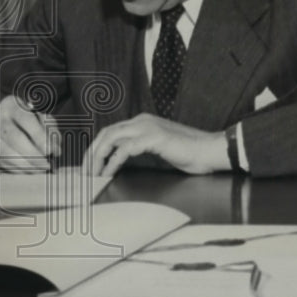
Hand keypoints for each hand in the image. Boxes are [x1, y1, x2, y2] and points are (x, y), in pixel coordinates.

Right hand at [0, 95, 59, 171]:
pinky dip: (18, 170)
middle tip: (47, 164)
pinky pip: (3, 163)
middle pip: (16, 138)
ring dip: (27, 165)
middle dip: (34, 155)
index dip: (40, 137)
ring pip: (8, 154)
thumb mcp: (38, 118)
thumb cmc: (24, 122)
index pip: (26, 120)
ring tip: (40, 169)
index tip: (51, 151)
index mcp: (12, 105)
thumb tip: (55, 149)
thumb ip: (50, 130)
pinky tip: (29, 170)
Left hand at [82, 113, 228, 176]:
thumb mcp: (158, 150)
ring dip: (98, 157)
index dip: (96, 148)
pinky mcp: (154, 138)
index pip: (111, 132)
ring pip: (111, 138)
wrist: (211, 151)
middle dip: (91, 153)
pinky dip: (113, 162)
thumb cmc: (189, 154)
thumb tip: (118, 162)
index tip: (89, 166)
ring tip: (93, 175)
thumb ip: (140, 150)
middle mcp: (142, 121)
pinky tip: (108, 173)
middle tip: (85, 173)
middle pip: (106, 133)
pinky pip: (125, 149)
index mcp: (142, 122)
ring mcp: (147, 128)